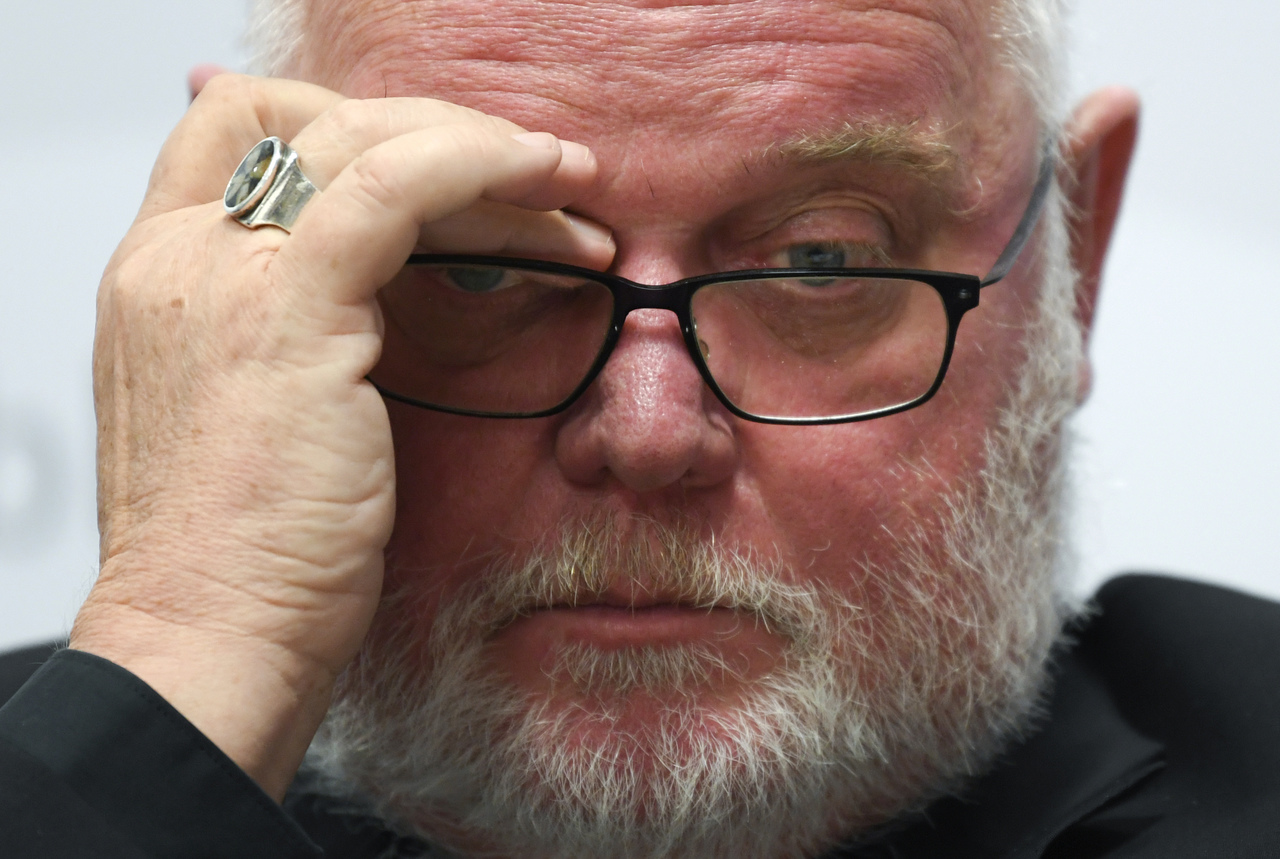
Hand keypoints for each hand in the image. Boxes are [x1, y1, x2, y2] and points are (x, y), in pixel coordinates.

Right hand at [69, 74, 613, 798]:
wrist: (209, 643)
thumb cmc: (246, 557)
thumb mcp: (255, 418)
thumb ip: (291, 339)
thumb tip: (371, 304)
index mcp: (161, 274)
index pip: (238, 128)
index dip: (347, 123)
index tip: (448, 170)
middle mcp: (177, 256)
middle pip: (313, 119)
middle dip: (440, 135)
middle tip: (536, 177)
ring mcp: (221, 275)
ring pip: (364, 139)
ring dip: (484, 149)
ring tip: (573, 189)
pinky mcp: (285, 313)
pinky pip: (393, 187)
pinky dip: (482, 168)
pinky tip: (553, 189)